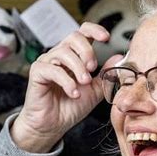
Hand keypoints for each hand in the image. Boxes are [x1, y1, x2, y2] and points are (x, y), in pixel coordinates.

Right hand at [10, 23, 121, 151]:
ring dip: (78, 68)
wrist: (55, 125)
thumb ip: (106, 74)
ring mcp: (47, 62)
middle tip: (93, 69)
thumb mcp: (96, 90)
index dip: (95, 30)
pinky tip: (73, 92)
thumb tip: (119, 57)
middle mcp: (60, 55)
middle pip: (74, 37)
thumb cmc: (72, 106)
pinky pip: (52, 69)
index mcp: (75, 56)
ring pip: (63, 52)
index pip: (83, 32)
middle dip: (87, 51)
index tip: (106, 38)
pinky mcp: (37, 73)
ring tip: (84, 83)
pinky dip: (67, 81)